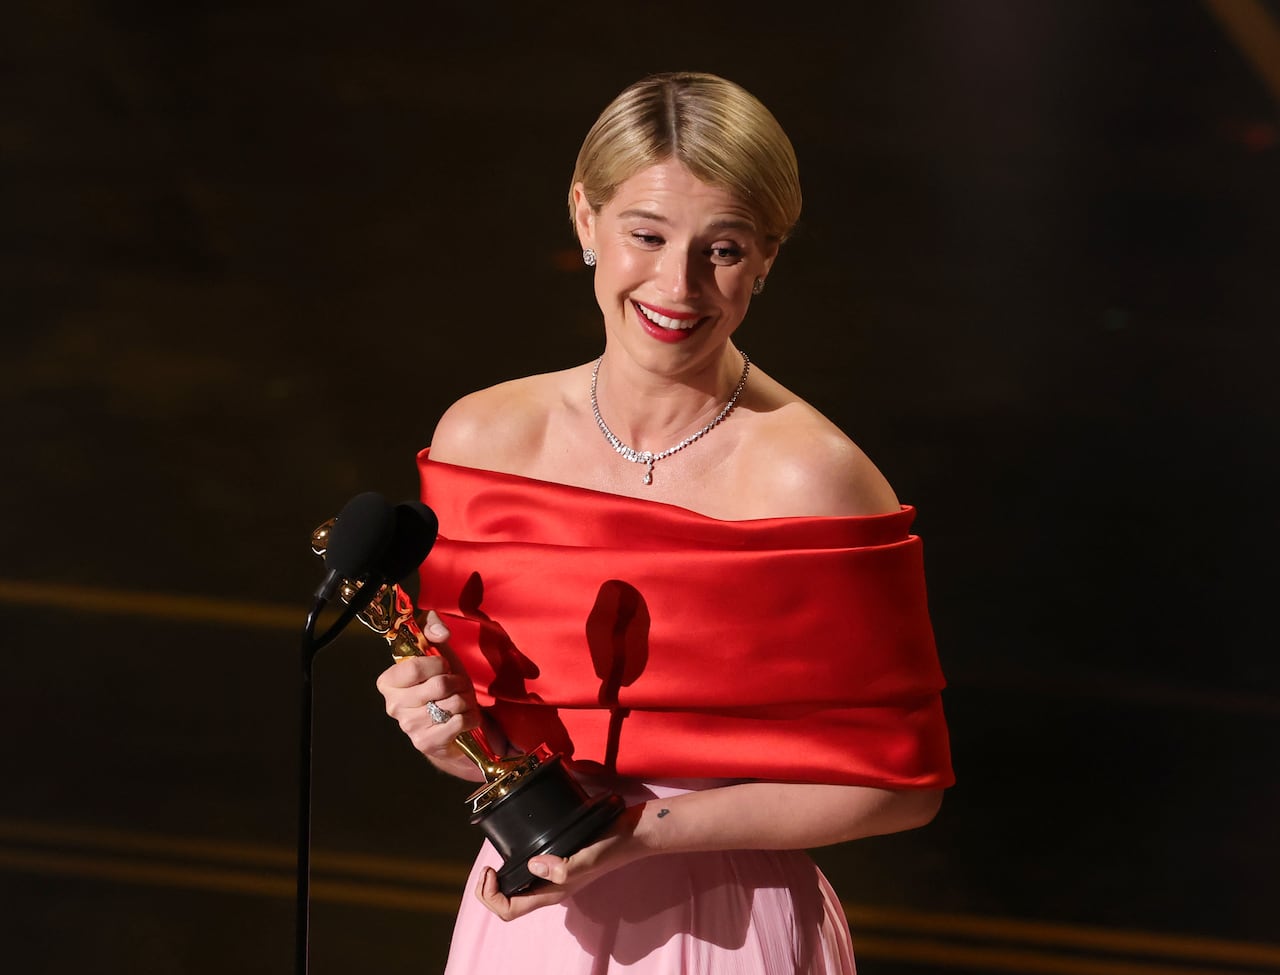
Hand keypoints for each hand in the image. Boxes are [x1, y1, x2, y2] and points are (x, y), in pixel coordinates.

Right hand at [375, 611, 479, 764]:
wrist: (454, 722)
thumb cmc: (443, 683)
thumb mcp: (438, 650)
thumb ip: (433, 628)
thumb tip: (441, 633)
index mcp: (388, 682)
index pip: (414, 667)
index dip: (437, 664)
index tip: (443, 666)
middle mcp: (393, 706)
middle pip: (438, 686)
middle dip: (457, 682)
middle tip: (457, 686)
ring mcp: (409, 727)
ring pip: (451, 704)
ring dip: (465, 700)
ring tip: (460, 701)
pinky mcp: (426, 743)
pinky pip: (459, 722)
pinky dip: (470, 717)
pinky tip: (464, 718)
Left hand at [475, 804, 644, 920]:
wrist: (630, 834)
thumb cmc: (610, 847)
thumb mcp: (587, 858)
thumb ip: (563, 868)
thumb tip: (533, 866)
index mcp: (551, 893)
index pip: (508, 910)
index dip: (491, 895)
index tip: (490, 870)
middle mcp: (550, 888)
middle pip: (508, 903)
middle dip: (489, 890)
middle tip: (487, 867)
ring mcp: (554, 875)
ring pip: (517, 889)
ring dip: (500, 880)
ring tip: (494, 862)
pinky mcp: (558, 860)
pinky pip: (528, 872)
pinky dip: (515, 865)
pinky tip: (516, 850)